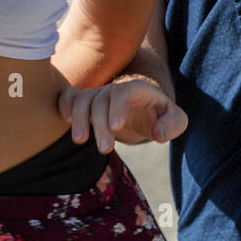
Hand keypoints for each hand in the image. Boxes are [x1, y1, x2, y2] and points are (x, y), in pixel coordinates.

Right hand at [57, 77, 187, 150]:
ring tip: (80, 141)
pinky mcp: (86, 103)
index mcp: (138, 90)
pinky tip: (67, 122)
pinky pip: (68, 97)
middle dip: (100, 124)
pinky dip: (64, 106)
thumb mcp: (176, 120)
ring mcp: (98, 95)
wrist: (144, 111)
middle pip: (101, 100)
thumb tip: (159, 134)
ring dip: (79, 118)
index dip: (118, 107)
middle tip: (106, 150)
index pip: (125, 92)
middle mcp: (115, 89)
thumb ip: (173, 125)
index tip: (116, 128)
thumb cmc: (161, 117)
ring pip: (82, 99)